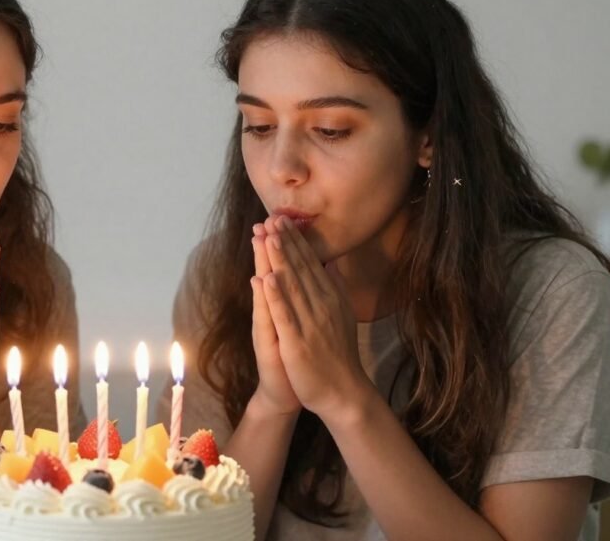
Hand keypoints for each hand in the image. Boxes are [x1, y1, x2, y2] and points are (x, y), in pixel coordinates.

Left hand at [259, 216, 370, 421]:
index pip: (310, 263)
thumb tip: (329, 264)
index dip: (295, 240)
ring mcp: (310, 323)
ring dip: (279, 259)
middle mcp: (322, 306)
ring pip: (292, 285)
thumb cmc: (337, 354)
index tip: (282, 218)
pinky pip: (285, 316)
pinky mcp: (298, 342)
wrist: (343, 393)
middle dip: (285, 241)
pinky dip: (276, 296)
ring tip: (269, 235)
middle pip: (300, 268)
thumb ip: (333, 290)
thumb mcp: (339, 315)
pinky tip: (266, 278)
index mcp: (329, 299)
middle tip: (272, 216)